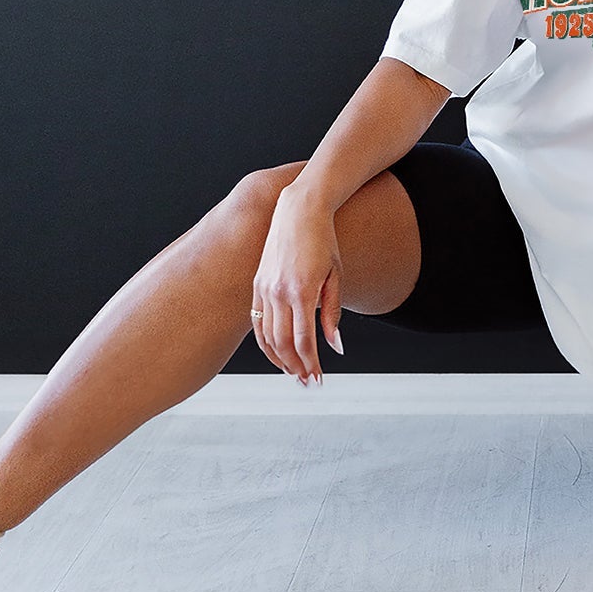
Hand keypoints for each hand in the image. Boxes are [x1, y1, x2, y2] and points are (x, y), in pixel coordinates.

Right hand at [250, 186, 344, 384]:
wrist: (299, 210)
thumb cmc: (323, 241)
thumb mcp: (335, 275)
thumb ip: (332, 313)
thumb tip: (334, 346)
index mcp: (301, 291)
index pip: (304, 340)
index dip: (311, 363)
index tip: (317, 379)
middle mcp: (278, 292)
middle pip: (284, 343)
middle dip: (296, 366)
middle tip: (307, 381)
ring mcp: (264, 288)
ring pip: (267, 335)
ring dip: (279, 358)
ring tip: (293, 372)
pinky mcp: (257, 284)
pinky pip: (257, 320)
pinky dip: (265, 341)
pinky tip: (276, 352)